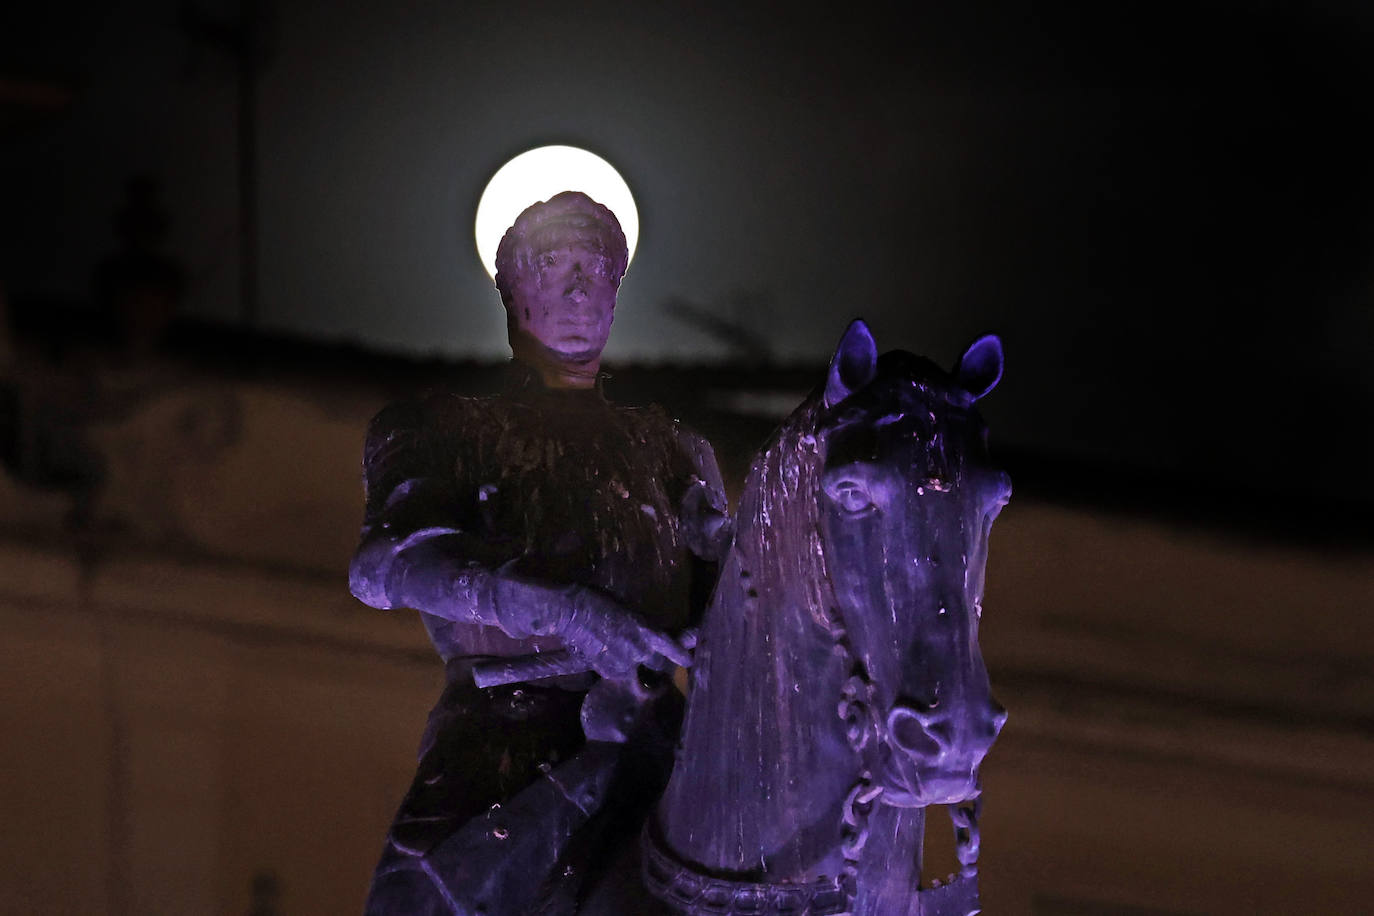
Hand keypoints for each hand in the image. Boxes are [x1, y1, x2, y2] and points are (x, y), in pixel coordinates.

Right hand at [557, 588, 692, 678]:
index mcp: (648, 631)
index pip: (672, 648)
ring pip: (636, 671)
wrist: (572, 611)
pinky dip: (616, 667)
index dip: (682, 656)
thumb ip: (643, 627)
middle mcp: (640, 650)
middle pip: (658, 664)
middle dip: (654, 661)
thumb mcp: (630, 611)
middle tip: (645, 653)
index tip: (689, 661)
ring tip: (619, 652)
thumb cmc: (601, 602)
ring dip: (632, 665)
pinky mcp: (608, 671)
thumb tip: (653, 635)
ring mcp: (624, 663)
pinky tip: (605, 654)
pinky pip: (619, 673)